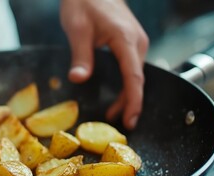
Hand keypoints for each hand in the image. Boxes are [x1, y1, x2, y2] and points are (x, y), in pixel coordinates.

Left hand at [60, 0, 148, 129]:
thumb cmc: (84, 1)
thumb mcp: (77, 28)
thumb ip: (80, 55)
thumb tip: (78, 79)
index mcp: (125, 39)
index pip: (133, 77)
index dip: (133, 102)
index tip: (130, 120)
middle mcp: (136, 42)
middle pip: (136, 79)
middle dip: (130, 103)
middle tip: (121, 124)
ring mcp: (135, 42)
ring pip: (135, 75)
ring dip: (127, 95)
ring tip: (114, 115)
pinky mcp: (130, 42)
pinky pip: (131, 68)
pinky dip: (126, 84)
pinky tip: (117, 95)